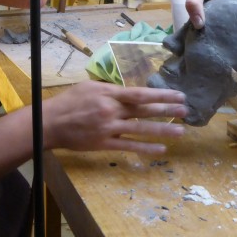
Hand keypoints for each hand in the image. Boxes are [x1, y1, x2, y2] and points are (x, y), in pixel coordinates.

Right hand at [42, 80, 187, 154]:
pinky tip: (161, 149)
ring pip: (141, 129)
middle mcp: (111, 110)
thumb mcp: (89, 87)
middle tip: (186, 110)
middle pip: (144, 110)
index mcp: (108, 94)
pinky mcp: (105, 144)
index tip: (177, 95)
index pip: (140, 93)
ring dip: (163, 130)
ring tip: (181, 131)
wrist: (50, 123)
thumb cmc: (69, 102)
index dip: (160, 95)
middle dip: (167, 110)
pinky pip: (129, 147)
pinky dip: (146, 148)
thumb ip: (110, 90)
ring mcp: (109, 128)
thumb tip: (128, 92)